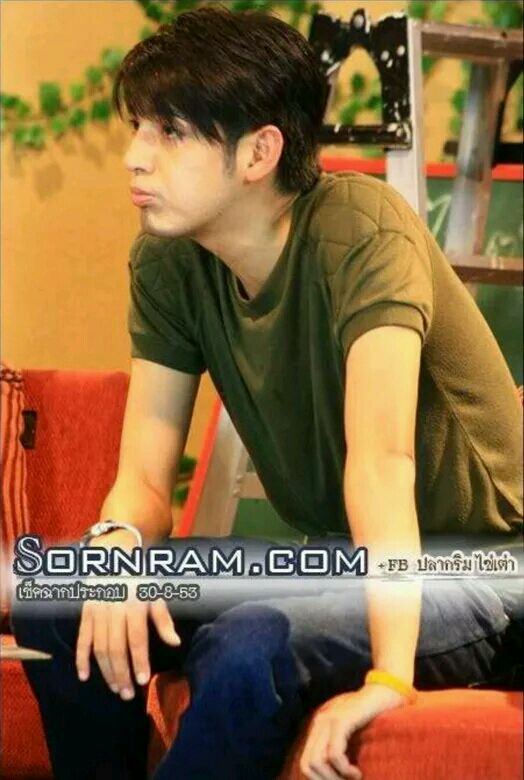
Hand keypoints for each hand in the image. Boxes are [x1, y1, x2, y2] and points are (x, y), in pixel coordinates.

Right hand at [75, 530, 180, 700]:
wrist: (115, 556)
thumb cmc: (141, 578)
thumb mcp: (156, 593)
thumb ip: (163, 619)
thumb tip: (175, 642)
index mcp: (134, 604)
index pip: (136, 639)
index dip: (139, 661)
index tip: (143, 680)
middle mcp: (114, 609)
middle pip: (116, 648)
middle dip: (122, 674)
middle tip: (128, 695)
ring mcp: (97, 611)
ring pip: (99, 647)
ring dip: (106, 671)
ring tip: (116, 689)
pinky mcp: (85, 612)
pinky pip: (82, 638)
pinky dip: (81, 658)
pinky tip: (84, 677)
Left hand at [300, 683, 407, 778]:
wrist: (385, 692)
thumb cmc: (373, 718)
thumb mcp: (351, 736)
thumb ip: (338, 747)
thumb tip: (332, 775)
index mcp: (319, 727)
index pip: (306, 763)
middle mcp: (319, 723)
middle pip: (307, 765)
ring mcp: (329, 720)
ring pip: (317, 761)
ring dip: (335, 778)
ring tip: (353, 777)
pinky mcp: (341, 720)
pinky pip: (334, 753)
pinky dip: (344, 769)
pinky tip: (356, 772)